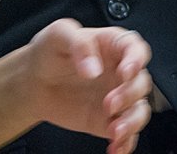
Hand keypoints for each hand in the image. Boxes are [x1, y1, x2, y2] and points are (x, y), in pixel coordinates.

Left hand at [26, 20, 151, 153]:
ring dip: (132, 123)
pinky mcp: (109, 120)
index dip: (136, 60)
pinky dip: (126, 143)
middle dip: (129, 96)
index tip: (126, 72)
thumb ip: (80, 44)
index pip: (136, 49)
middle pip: (141, 83)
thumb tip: (93, 68)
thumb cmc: (49, 52)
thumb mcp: (60, 34)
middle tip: (109, 104)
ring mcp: (118, 97)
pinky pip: (127, 134)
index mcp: (113, 45)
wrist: (34, 82)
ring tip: (114, 131)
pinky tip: (115, 148)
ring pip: (139, 110)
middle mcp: (120, 72)